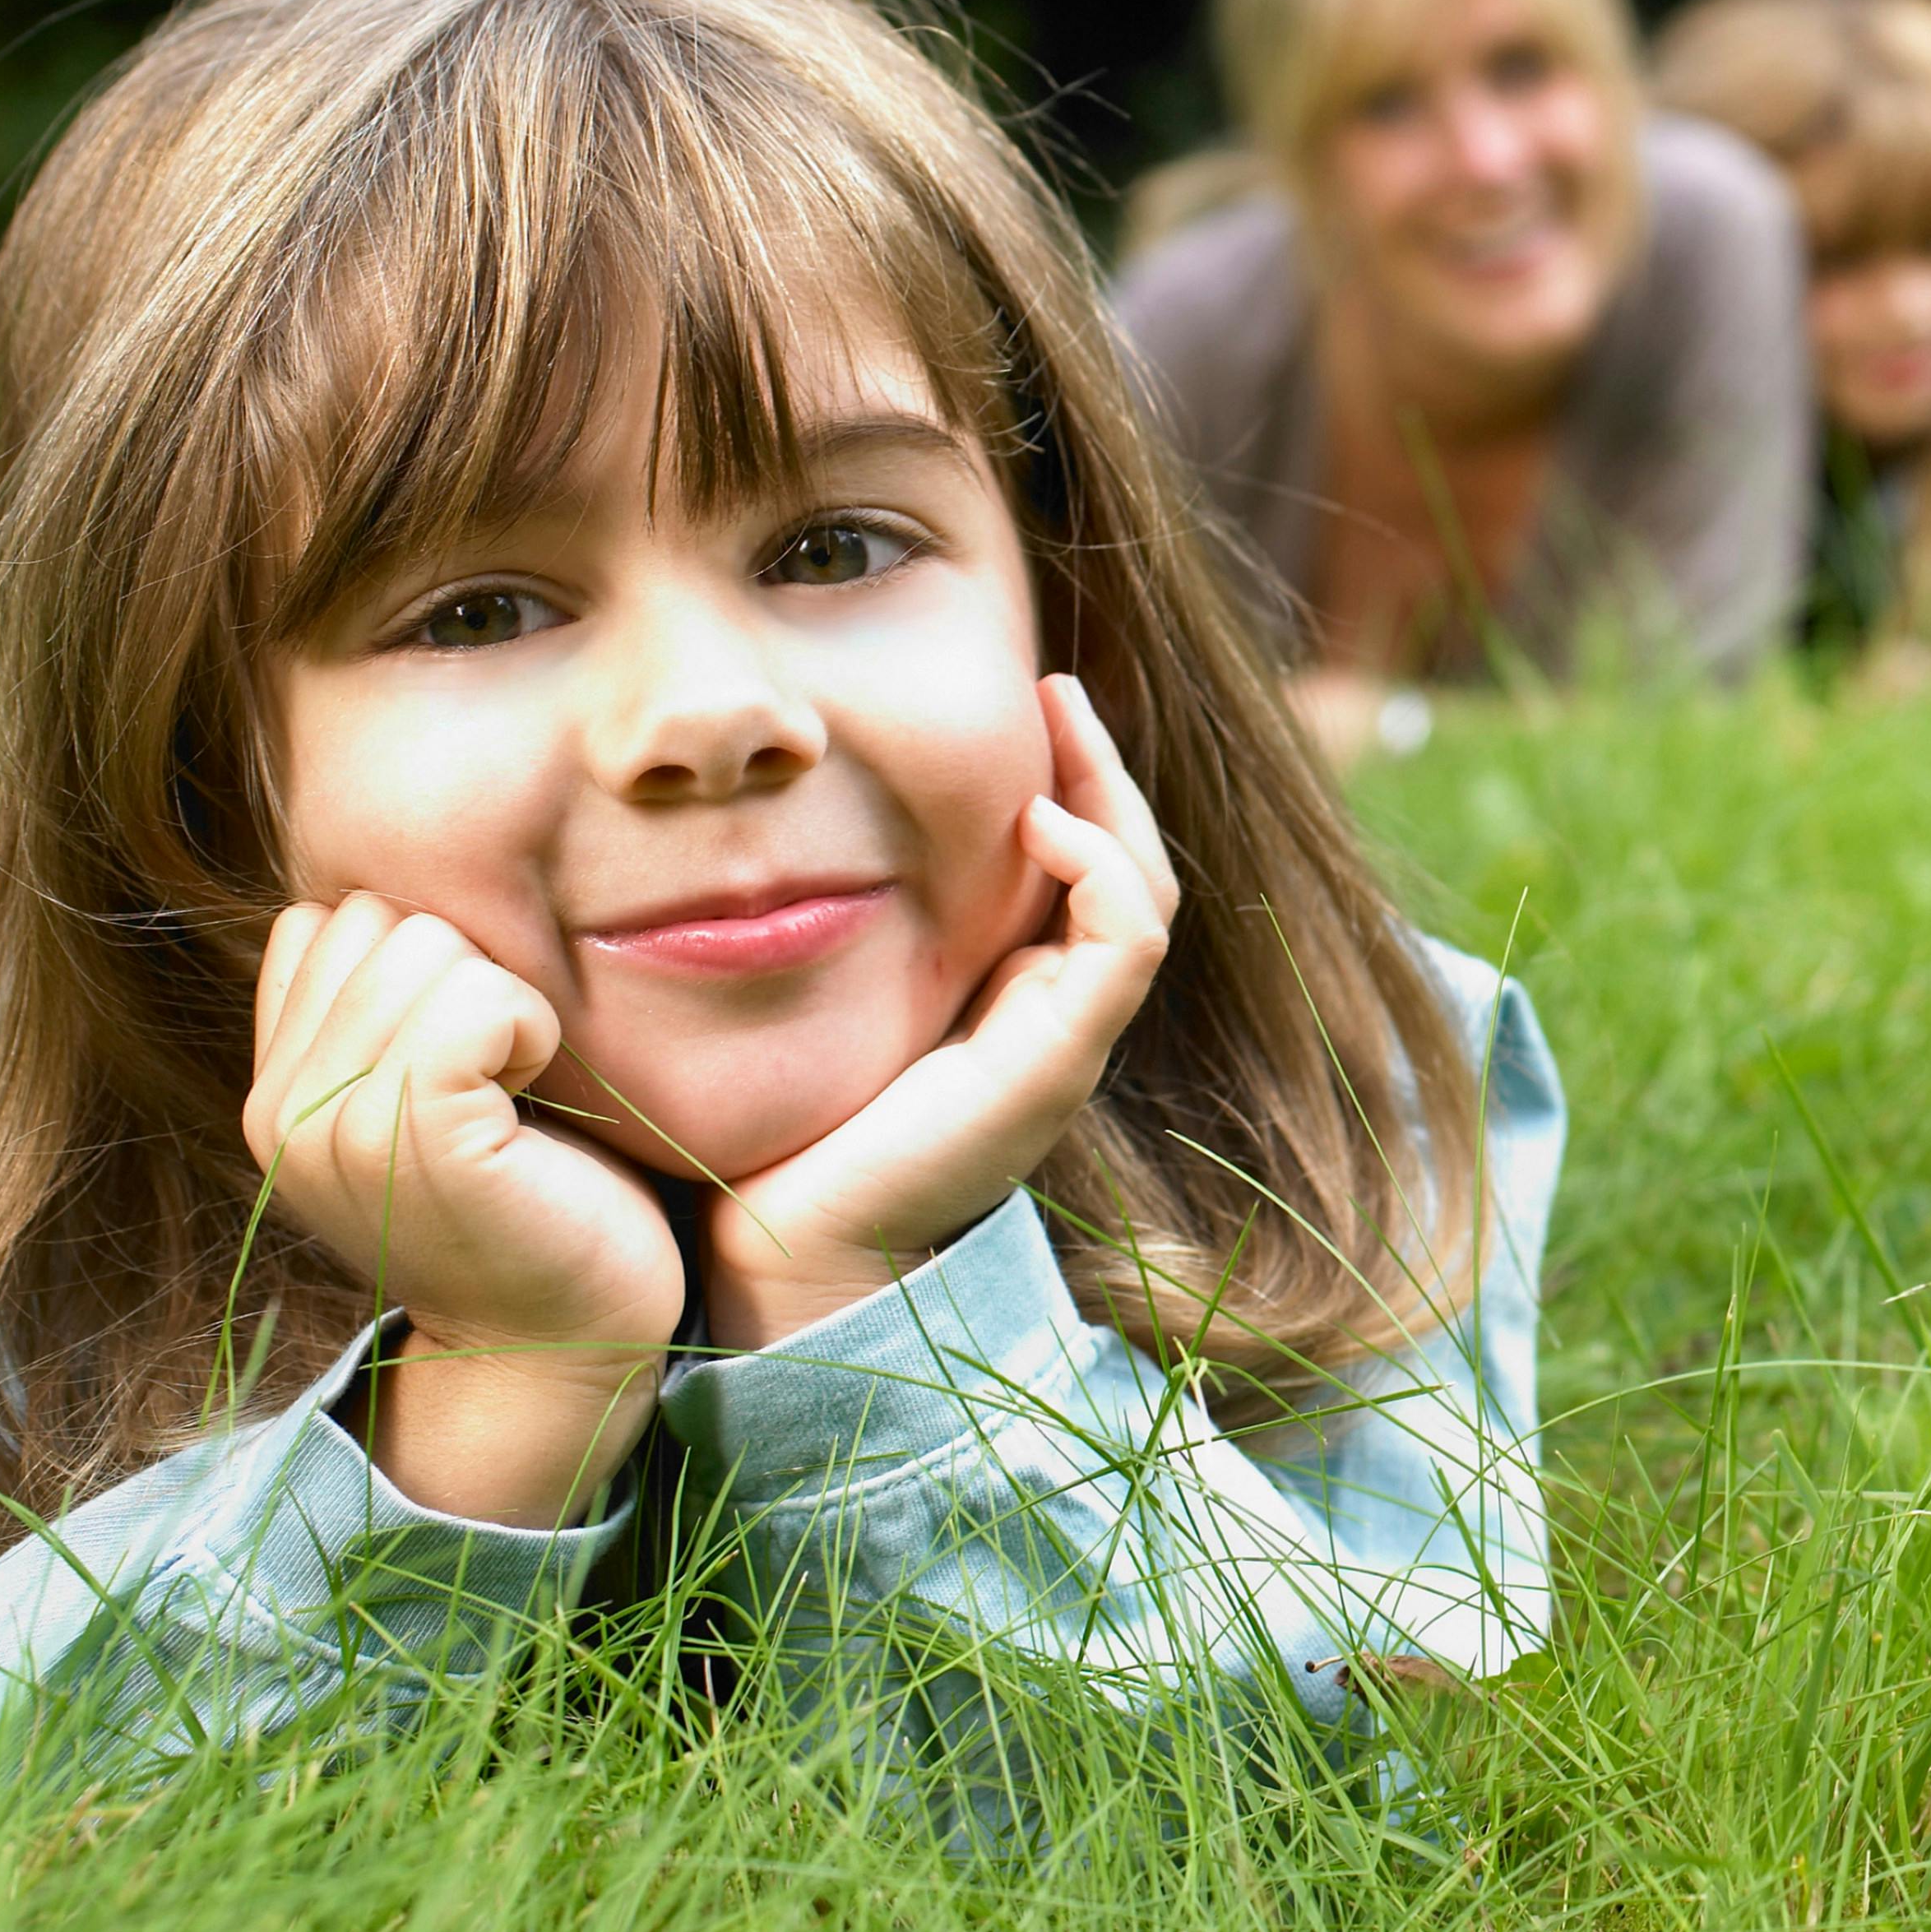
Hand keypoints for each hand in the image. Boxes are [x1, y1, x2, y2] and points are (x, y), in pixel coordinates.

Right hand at [247, 893, 684, 1524]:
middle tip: (496, 1077)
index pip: (327, 919)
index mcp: (272, 1093)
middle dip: (462, 968)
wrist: (557, 1346)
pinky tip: (533, 1095)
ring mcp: (334, 1127)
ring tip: (514, 1089)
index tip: (461, 1053)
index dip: (419, 959)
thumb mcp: (419, 1090)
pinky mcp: (414, 1135)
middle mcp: (278, 1111)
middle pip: (377, 916)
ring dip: (502, 997)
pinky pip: (477, 996)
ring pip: (428, 942)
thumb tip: (376, 891)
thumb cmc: (523, 1195)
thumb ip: (375, 1006)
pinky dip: (529, 1025)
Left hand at [702, 675, 1178, 1350]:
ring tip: (1058, 720)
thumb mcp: (834, 993)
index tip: (1028, 702)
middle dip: (1101, 767)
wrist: (789, 1244)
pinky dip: (1098, 864)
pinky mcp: (1057, 1059)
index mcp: (1011, 999)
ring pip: (1143, 891)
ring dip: (1110, 794)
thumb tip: (804, 827)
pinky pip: (1126, 939)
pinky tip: (1040, 821)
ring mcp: (1066, 1038)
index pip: (1083, 870)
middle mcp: (1054, 1014)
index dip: (1071, 782)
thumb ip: (854, 928)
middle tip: (1053, 687)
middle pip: (1129, 867)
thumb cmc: (787, 1125)